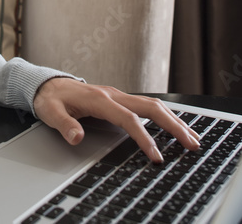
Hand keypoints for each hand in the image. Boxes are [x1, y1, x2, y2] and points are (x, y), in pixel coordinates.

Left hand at [33, 78, 200, 162]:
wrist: (48, 84)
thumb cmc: (51, 99)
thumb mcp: (51, 112)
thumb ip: (64, 125)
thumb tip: (76, 137)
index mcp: (100, 100)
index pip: (129, 120)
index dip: (144, 138)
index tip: (156, 156)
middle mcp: (114, 95)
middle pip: (152, 108)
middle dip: (174, 126)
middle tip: (192, 144)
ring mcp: (119, 96)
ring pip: (154, 105)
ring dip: (175, 120)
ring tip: (193, 138)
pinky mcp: (121, 100)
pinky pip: (148, 107)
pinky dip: (166, 116)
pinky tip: (176, 126)